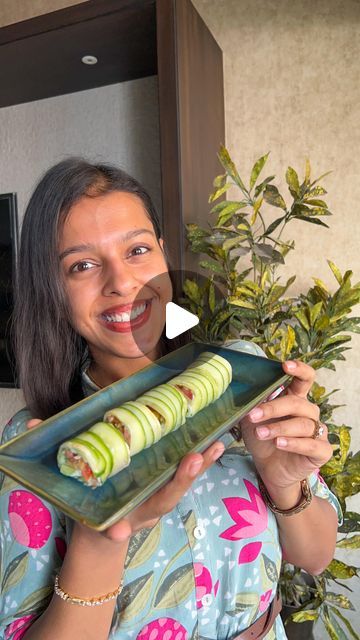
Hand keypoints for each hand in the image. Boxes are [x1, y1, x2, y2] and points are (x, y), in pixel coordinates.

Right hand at [27, 418, 223, 542]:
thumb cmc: (92, 507)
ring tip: (215, 445)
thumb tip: (34, 423)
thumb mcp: (72, 490)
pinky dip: (202, 462)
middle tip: (190, 461)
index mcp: (115, 518)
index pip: (114, 526)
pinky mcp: (168, 490)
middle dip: (176, 484)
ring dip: (198, 469)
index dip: (116, 528)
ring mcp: (157, 503)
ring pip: (180, 489)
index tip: (115, 532)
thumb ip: (57, 457)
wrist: (108, 535)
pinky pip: (188, 478)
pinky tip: (217, 443)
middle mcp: (141, 514)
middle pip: (161, 502)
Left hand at [240, 360, 332, 490]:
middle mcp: (309, 413)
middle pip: (297, 403)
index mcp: (295, 399)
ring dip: (279, 428)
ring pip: (303, 424)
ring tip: (261, 433)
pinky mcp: (321, 451)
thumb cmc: (263, 440)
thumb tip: (240, 390)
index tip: (285, 365)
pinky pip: (312, 444)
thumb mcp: (253, 420)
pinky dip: (294, 443)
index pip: (305, 379)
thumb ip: (252, 405)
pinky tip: (280, 443)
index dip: (299, 369)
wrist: (269, 469)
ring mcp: (318, 431)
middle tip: (253, 415)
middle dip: (273, 408)